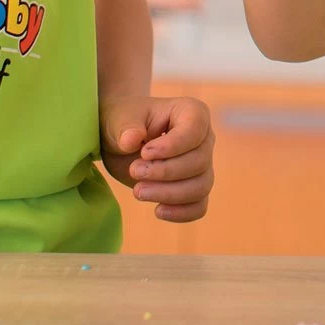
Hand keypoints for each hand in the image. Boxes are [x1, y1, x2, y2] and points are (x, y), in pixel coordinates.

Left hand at [100, 95, 214, 222]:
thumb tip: (131, 140)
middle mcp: (204, 138)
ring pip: (201, 186)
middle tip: (134, 171)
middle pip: (199, 162)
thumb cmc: (124, 122)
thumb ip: (126, 127)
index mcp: (192, 112)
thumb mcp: (119, 119)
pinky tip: (157, 211)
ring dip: (169, 194)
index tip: (143, 153)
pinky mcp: (194, 188)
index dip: (172, 146)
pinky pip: (199, 206)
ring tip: (138, 191)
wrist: (121, 140)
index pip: (195, 130)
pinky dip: (181, 212)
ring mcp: (203, 164)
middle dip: (165, 172)